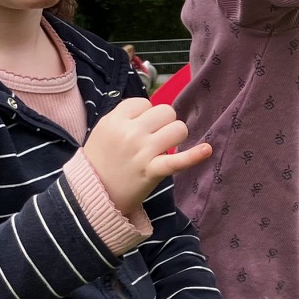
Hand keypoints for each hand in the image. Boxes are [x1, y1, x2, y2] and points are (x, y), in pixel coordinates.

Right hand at [83, 98, 210, 213]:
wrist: (91, 195)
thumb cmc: (101, 161)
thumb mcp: (104, 130)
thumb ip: (125, 116)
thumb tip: (153, 108)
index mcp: (115, 120)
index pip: (145, 103)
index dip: (145, 116)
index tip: (138, 130)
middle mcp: (129, 132)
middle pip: (165, 112)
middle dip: (164, 124)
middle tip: (153, 139)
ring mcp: (142, 151)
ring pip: (177, 128)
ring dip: (175, 137)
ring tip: (163, 149)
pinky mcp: (152, 171)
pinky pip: (178, 160)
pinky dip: (194, 156)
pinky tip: (207, 150)